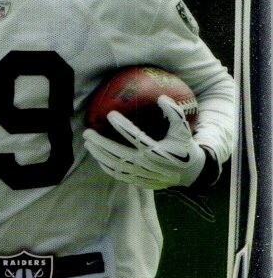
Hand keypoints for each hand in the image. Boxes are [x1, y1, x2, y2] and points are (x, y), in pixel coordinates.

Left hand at [83, 95, 205, 189]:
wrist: (189, 174)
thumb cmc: (183, 147)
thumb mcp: (183, 130)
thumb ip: (174, 113)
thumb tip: (161, 97)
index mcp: (157, 150)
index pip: (136, 137)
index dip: (122, 126)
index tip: (110, 114)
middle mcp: (147, 164)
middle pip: (118, 153)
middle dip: (101, 143)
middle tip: (87, 132)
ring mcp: (141, 174)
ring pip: (115, 165)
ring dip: (99, 154)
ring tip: (88, 143)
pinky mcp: (138, 181)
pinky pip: (118, 174)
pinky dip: (106, 166)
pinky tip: (97, 156)